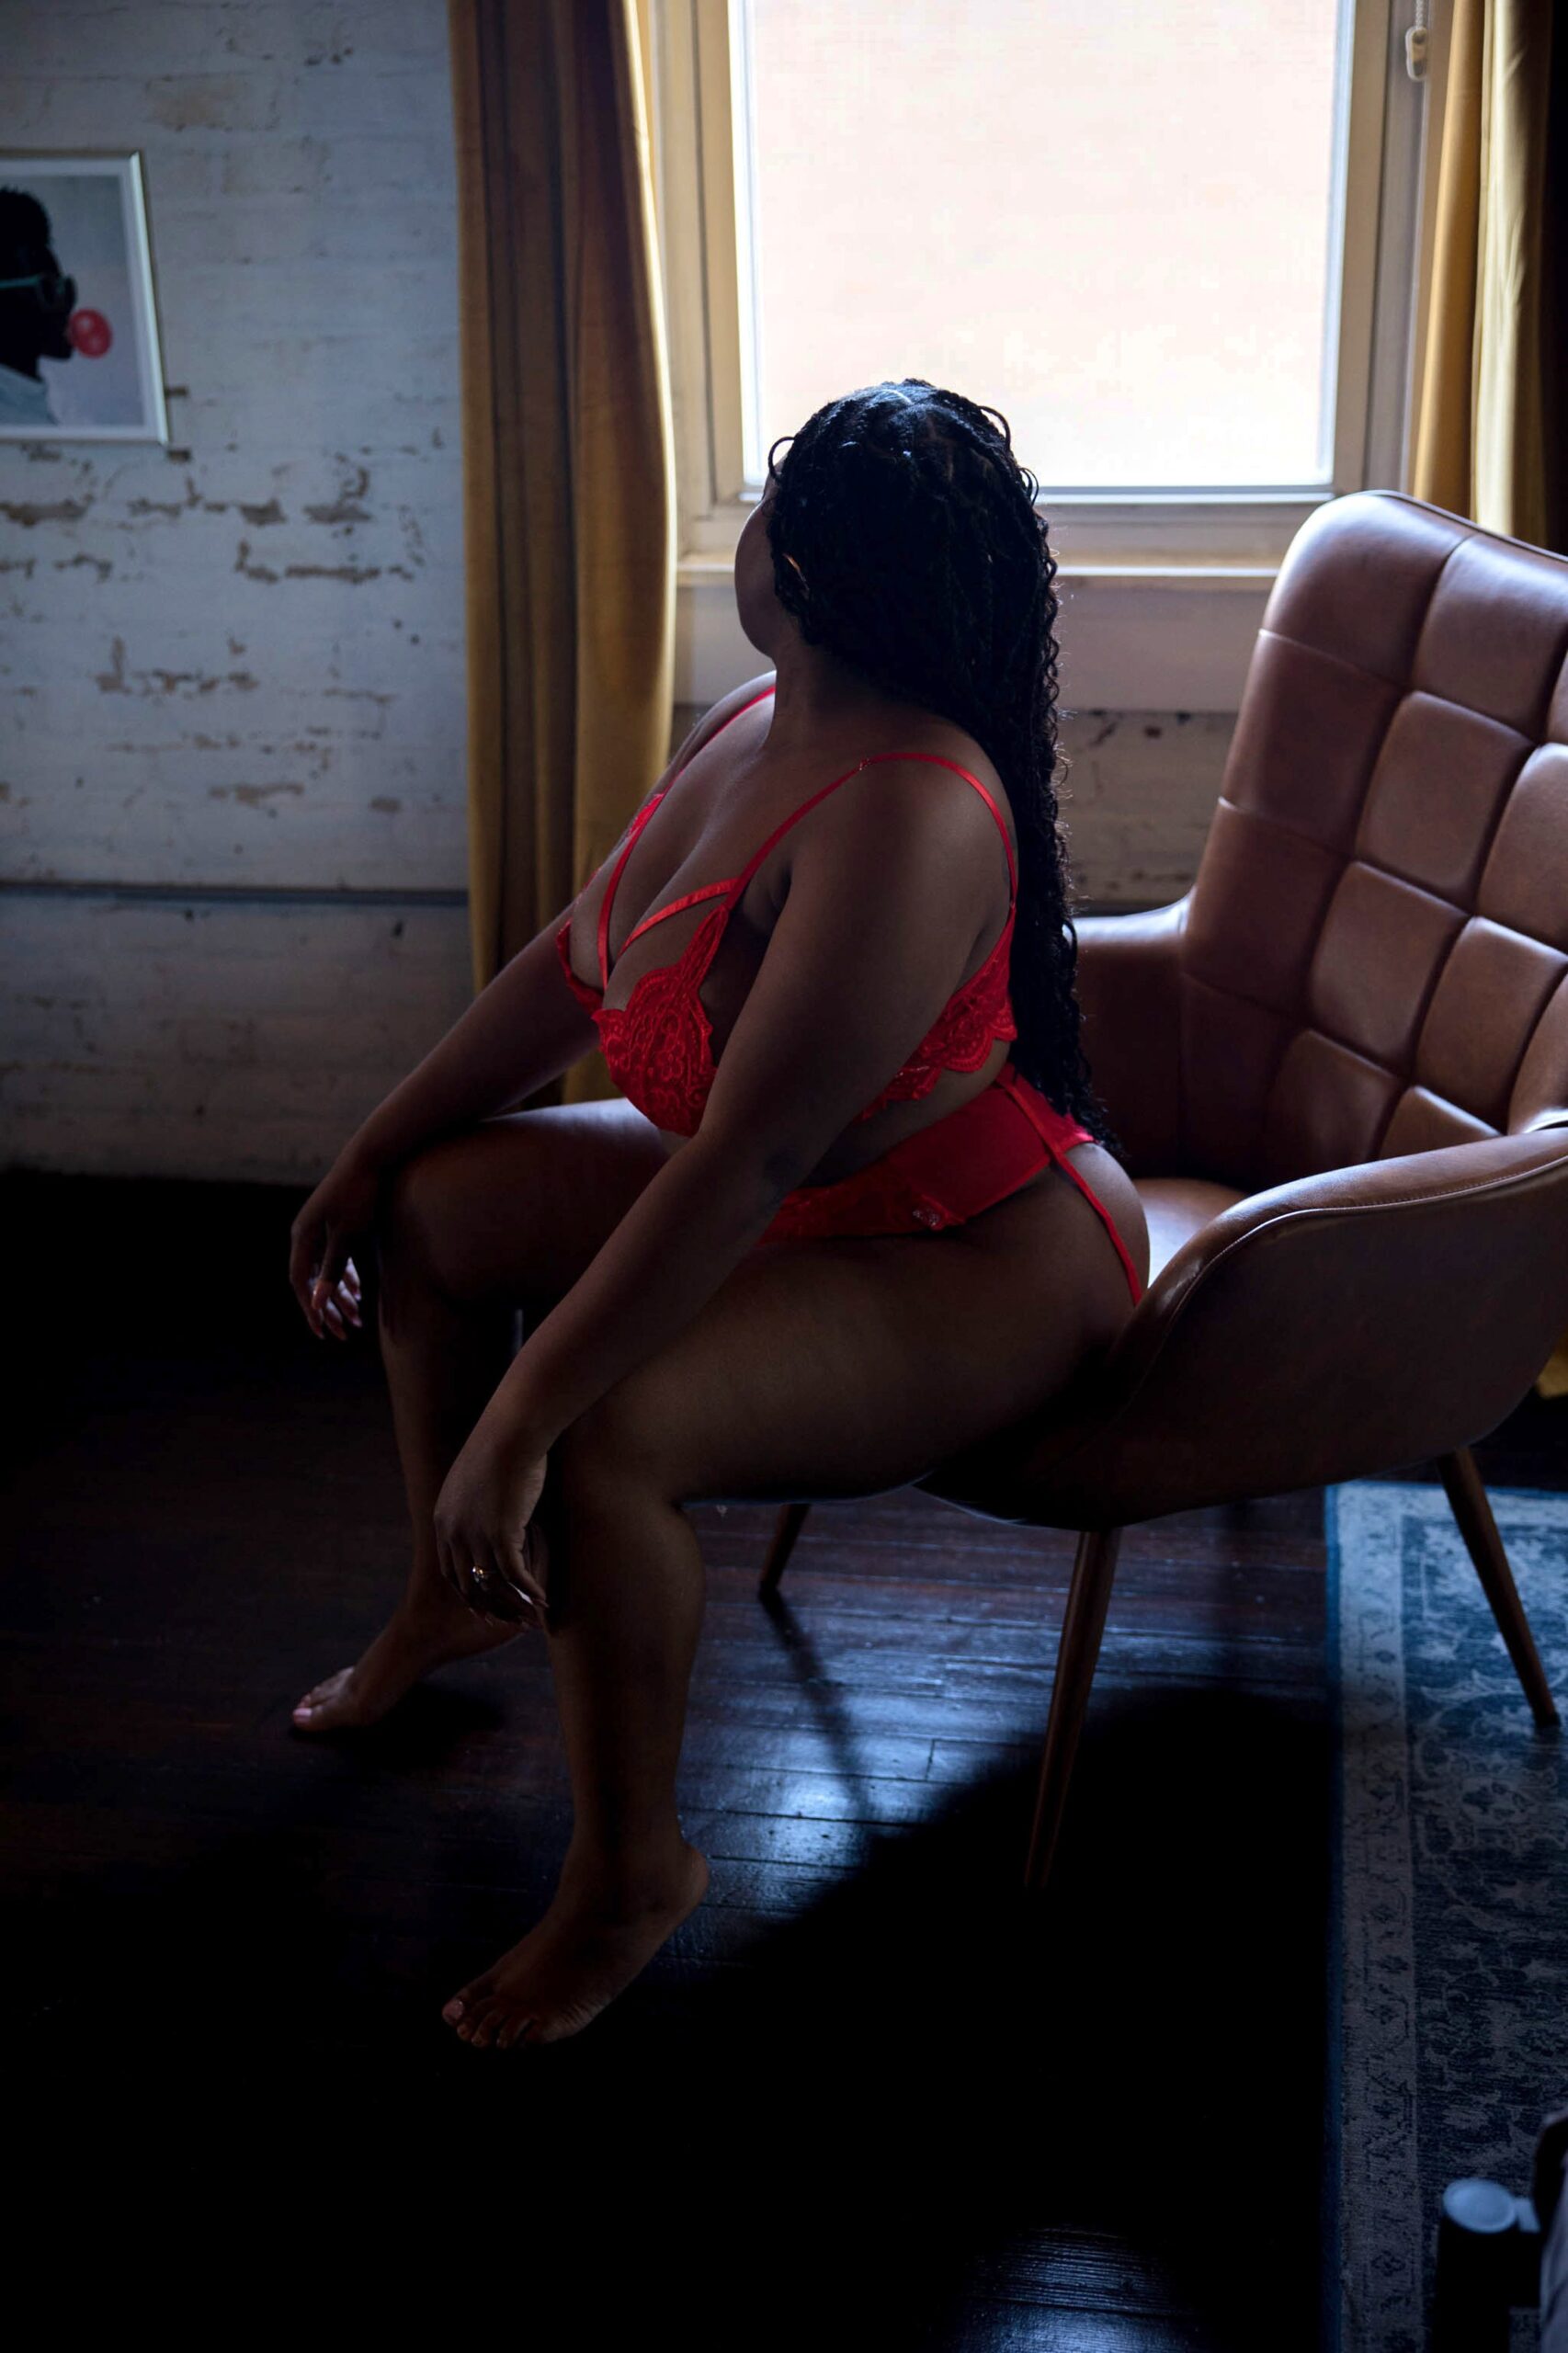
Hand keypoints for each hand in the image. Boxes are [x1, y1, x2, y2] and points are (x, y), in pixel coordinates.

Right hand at [289, 1149, 380, 1338]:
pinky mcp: (334, 1224)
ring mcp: (318, 1228)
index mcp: (302, 1237)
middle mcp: (305, 1234)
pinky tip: (359, 1293)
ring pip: (325, 1271)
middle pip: (311, 1280)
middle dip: (327, 1308)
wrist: (371, 1158)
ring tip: (355, 1319)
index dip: (311, 1309)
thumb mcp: (347, 1236)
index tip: (324, 1331)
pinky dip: (345, 1276)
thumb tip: (318, 1303)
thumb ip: (332, 1269)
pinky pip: (334, 1257)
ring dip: (339, 1295)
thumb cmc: (359, 1196)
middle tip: (343, 1333)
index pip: (300, 1282)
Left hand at [433, 1425, 550, 1626]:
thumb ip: (479, 1502)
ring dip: (514, 1605)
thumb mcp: (478, 1477)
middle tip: (505, 1621)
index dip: (467, 1590)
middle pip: (468, 1584)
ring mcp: (475, 1535)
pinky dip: (530, 1591)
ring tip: (530, 1619)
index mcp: (443, 1519)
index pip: (450, 1568)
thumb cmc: (502, 1445)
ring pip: (494, 1585)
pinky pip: (516, 1575)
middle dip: (488, 1606)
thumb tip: (494, 1510)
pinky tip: (544, 1600)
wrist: (511, 1431)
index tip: (482, 1604)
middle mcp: (453, 1532)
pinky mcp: (501, 1535)